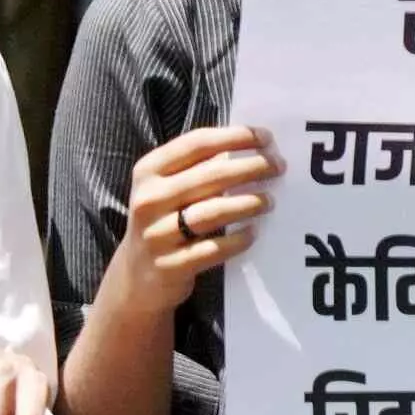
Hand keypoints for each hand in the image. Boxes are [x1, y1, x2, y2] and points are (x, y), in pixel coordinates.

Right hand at [116, 126, 273, 310]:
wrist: (135, 277)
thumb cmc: (164, 221)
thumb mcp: (168, 188)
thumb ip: (200, 166)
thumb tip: (252, 146)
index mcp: (148, 172)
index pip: (197, 144)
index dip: (236, 137)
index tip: (266, 137)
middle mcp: (148, 200)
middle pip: (211, 176)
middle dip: (252, 167)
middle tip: (279, 167)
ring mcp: (157, 235)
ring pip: (212, 212)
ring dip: (248, 203)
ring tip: (270, 201)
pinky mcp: (171, 266)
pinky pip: (212, 249)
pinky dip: (237, 240)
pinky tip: (253, 232)